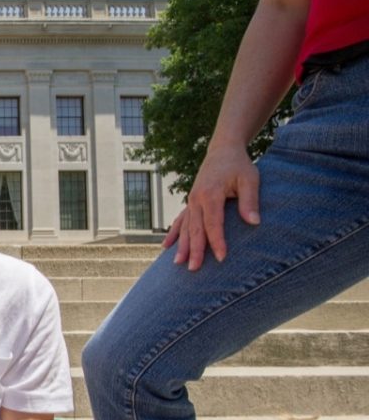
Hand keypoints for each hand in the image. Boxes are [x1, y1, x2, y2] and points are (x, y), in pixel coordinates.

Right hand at [163, 143, 260, 270]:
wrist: (223, 150)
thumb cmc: (239, 165)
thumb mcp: (249, 179)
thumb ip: (249, 200)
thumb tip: (254, 222)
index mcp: (210, 193)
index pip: (213, 223)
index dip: (217, 241)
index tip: (221, 257)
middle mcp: (196, 199)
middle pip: (195, 229)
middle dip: (195, 250)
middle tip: (194, 269)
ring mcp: (191, 201)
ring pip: (185, 227)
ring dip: (182, 246)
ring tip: (178, 263)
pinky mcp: (191, 202)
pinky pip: (180, 221)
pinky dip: (173, 234)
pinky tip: (166, 246)